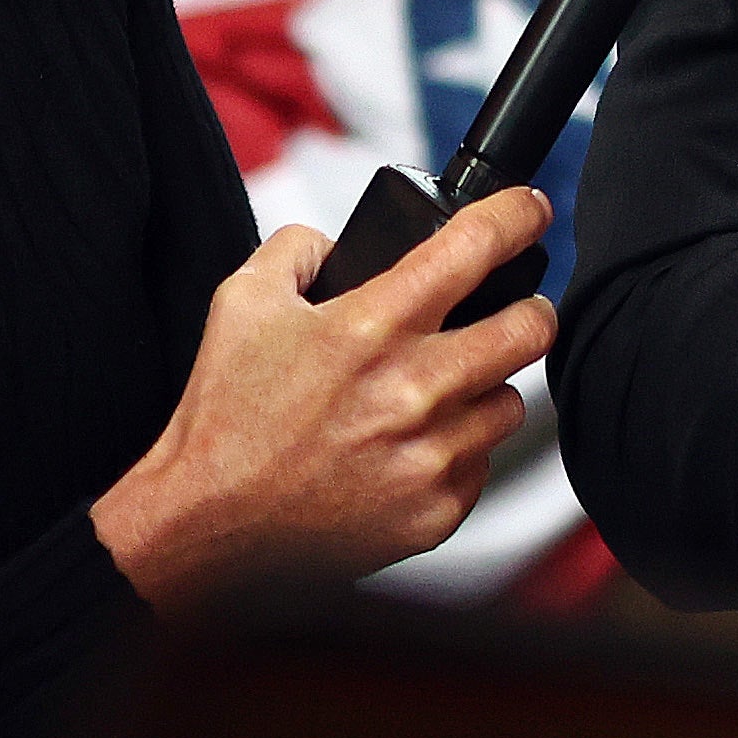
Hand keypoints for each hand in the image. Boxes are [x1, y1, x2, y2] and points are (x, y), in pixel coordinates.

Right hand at [93, 186, 551, 608]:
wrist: (205, 524)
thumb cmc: (223, 417)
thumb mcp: (242, 300)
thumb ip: (299, 247)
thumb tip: (342, 243)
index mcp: (372, 326)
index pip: (477, 247)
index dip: (517, 216)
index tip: (529, 212)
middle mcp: (414, 390)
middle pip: (531, 327)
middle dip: (527, 309)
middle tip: (509, 311)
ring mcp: (430, 456)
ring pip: (510, 402)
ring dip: (484, 389)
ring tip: (433, 395)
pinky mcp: (435, 513)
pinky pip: (480, 466)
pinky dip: (456, 453)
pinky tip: (407, 451)